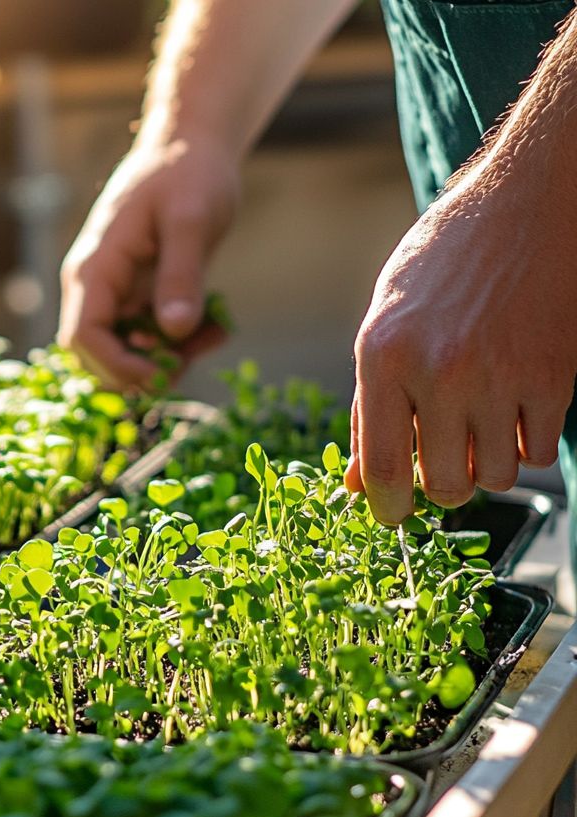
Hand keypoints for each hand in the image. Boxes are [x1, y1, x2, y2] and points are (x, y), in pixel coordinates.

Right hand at [57, 135, 238, 390]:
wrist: (192, 145)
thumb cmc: (188, 173)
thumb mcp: (191, 220)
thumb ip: (181, 275)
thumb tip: (174, 332)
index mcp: (96, 267)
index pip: (82, 336)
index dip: (116, 366)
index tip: (161, 374)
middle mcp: (96, 286)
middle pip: (97, 354)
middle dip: (141, 370)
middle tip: (189, 360)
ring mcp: (117, 292)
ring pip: (127, 351)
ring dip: (168, 359)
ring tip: (214, 334)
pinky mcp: (139, 295)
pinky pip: (150, 336)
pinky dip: (180, 342)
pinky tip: (214, 326)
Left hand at [346, 175, 576, 523]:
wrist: (521, 206)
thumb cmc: (439, 265)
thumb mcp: (383, 324)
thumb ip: (369, 405)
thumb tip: (358, 483)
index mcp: (384, 357)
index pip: (383, 467)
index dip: (386, 506)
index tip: (390, 514)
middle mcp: (440, 371)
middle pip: (444, 484)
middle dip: (441, 486)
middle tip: (441, 459)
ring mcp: (501, 376)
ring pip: (495, 478)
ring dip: (485, 467)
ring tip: (477, 428)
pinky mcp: (553, 376)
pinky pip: (538, 452)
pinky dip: (525, 445)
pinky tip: (513, 411)